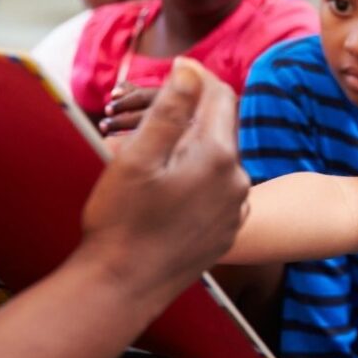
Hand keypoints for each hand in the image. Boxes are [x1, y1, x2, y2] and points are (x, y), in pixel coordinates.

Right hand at [82, 58, 249, 302]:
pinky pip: (217, 191)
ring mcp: (234, 210)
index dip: (197, 76)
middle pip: (220, 128)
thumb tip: (190, 69)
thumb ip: (170, 109)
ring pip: (218, 161)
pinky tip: (167, 192)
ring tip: (153, 159)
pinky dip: (197, 180)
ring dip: (193, 149)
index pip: (220, 95)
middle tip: (152, 116)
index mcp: (217, 156)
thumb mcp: (138, 157)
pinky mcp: (225, 232)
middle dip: (191, 115)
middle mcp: (237, 181)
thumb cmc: (121, 222)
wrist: (122, 288)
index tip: (175, 69)